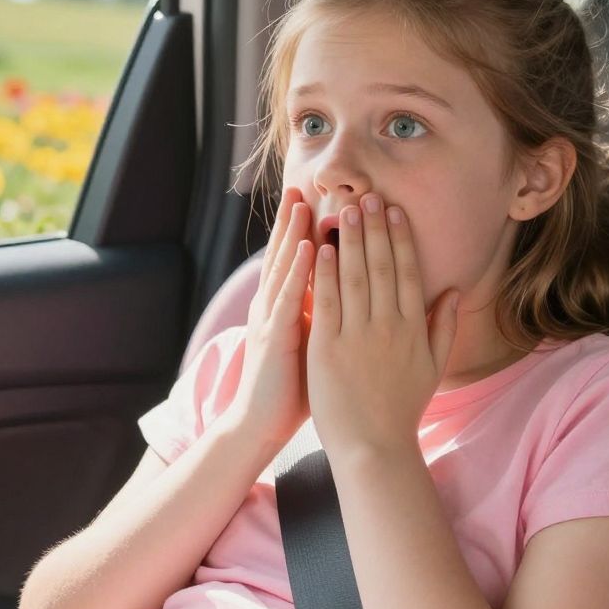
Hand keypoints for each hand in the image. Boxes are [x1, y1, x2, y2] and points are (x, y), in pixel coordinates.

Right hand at [220, 187, 313, 454]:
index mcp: (285, 308)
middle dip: (294, 221)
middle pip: (286, 256)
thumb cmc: (294, 387)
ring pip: (285, 268)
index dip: (305, 230)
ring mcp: (271, 319)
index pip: (297, 262)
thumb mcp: (312, 343)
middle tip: (302, 185)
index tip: (322, 200)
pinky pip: (289, 297)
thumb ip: (324, 316)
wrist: (263, 422)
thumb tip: (346, 296)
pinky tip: (310, 247)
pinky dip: (300, 270)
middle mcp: (274, 307)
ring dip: (295, 233)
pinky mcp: (276, 337)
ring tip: (304, 202)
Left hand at [306, 193, 458, 458]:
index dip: (398, 238)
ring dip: (348, 240)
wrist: (373, 447)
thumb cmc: (401, 410)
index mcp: (412, 328)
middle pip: (380, 266)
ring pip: (353, 277)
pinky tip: (320, 248)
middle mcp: (388, 326)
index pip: (406, 272)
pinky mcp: (328, 348)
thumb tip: (453, 291)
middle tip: (366, 195)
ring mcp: (357, 336)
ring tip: (343, 210)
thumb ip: (443, 327)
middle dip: (372, 228)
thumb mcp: (432, 368)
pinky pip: (326, 302)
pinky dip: (324, 273)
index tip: (392, 210)